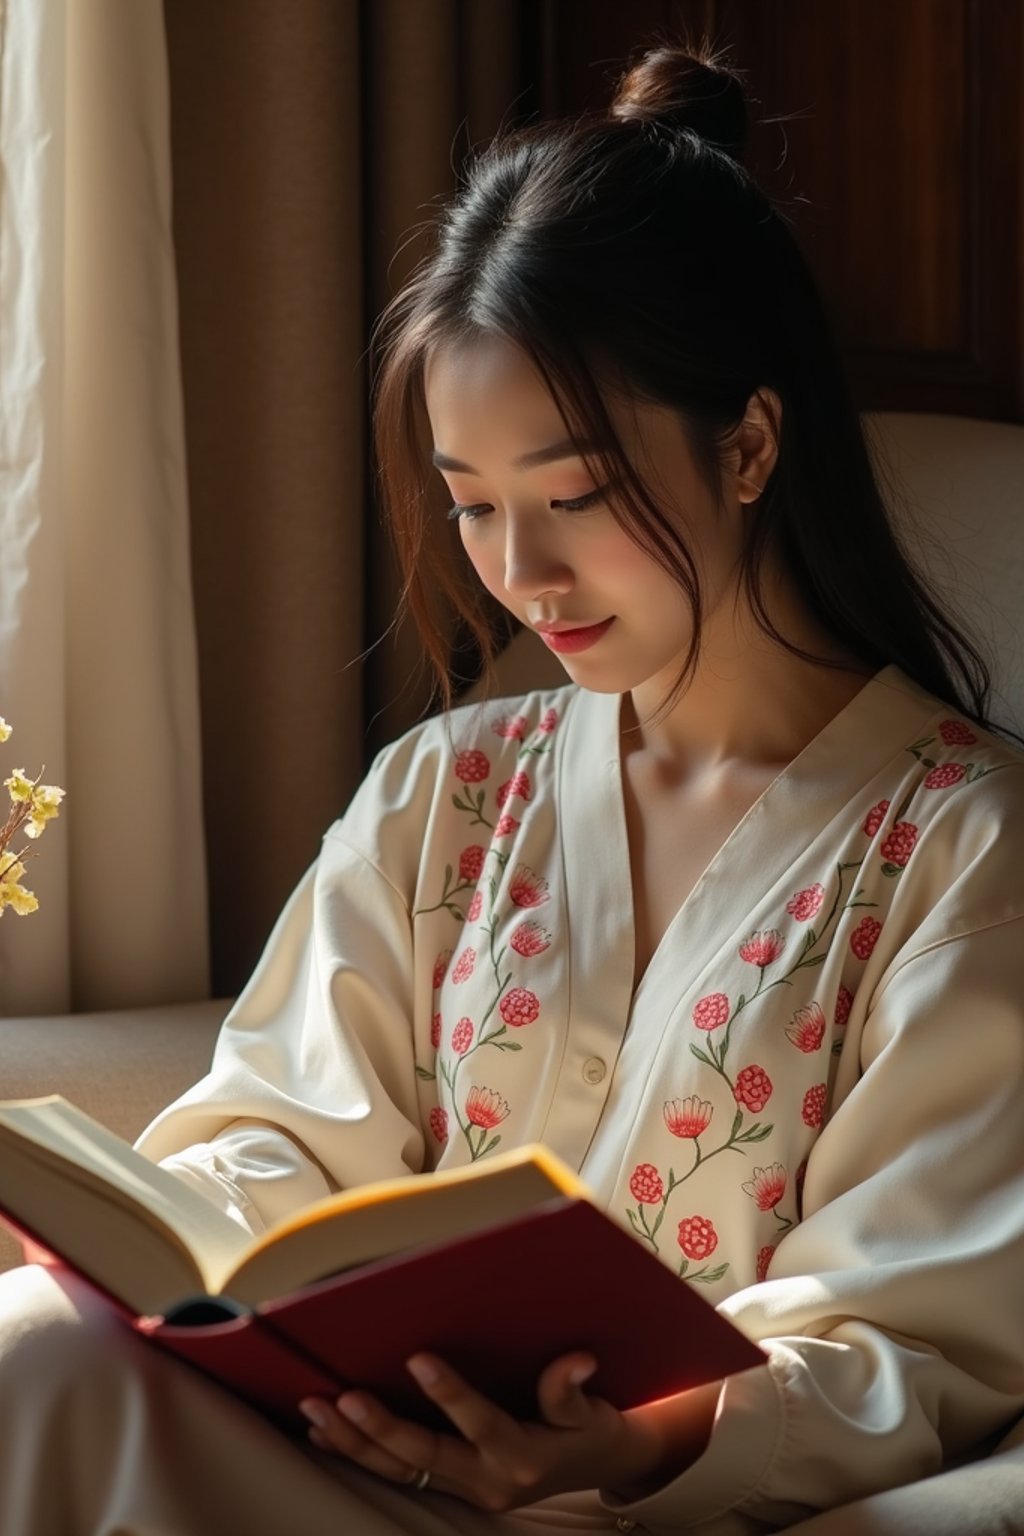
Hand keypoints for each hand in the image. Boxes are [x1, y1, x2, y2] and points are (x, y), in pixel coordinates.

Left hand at [298, 1352, 719, 1511]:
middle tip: (343, 1397)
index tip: (418, 1358)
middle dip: (380, 1429)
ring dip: (354, 1443)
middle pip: (423, 1458)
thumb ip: (572, 1390)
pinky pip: (398, 1475)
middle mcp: (488, 1479)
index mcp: (522, 1457)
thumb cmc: (595, 1430)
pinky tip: (326, 1434)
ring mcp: (466, 1488)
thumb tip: (577, 1360)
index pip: (480, 1423)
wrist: (600, 1469)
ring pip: (400, 1471)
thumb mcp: (595, 1412)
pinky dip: (359, 1454)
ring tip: (316, 1411)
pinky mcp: (452, 1486)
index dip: (449, 1394)